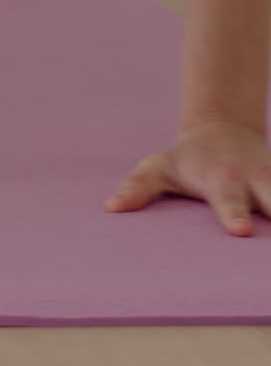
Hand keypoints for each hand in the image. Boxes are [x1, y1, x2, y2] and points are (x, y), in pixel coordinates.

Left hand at [106, 117, 270, 235]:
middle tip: (268, 234)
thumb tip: (111, 207)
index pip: (228, 200)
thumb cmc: (186, 159)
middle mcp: (256, 181)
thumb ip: (137, 187)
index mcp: (222, 180)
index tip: (240, 231)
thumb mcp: (158, 168)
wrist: (224, 131)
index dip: (234, 215)